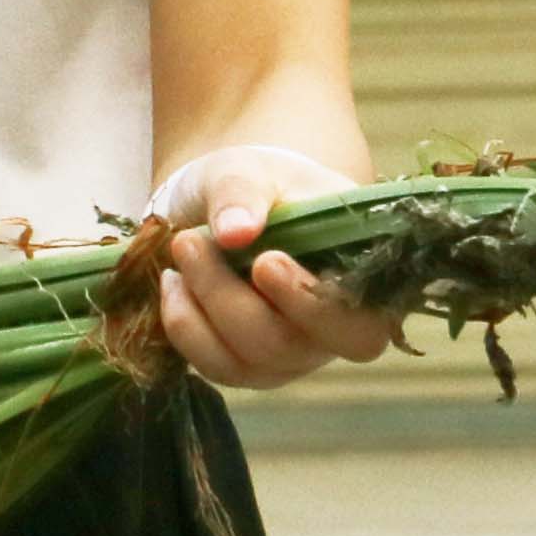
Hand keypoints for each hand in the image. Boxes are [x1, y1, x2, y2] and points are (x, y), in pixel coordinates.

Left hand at [150, 144, 393, 391]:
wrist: (231, 207)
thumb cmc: (261, 186)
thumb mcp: (251, 169)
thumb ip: (244, 192)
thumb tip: (236, 232)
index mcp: (362, 279)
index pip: (363, 323)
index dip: (315, 306)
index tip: (265, 262)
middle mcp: (336, 329)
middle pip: (295, 347)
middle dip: (234, 302)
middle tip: (191, 243)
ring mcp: (294, 354)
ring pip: (250, 360)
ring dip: (201, 308)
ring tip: (180, 248)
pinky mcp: (251, 366)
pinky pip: (217, 366)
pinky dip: (184, 325)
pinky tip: (173, 282)